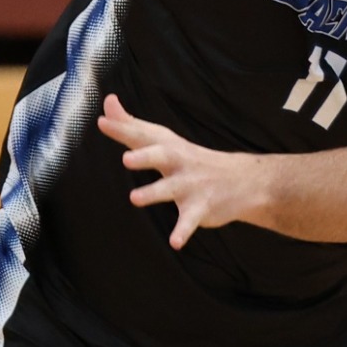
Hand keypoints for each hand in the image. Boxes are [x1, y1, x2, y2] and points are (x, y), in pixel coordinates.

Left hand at [95, 94, 265, 249]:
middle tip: (126, 159)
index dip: (123, 128)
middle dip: (145, 156)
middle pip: (162, 155)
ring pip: (171, 189)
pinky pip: (189, 221)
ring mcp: (190, 185)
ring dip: (153, 193)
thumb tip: (107, 103)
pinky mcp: (200, 207)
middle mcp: (179, 163)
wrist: (244, 181)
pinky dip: (183, 232)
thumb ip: (133, 125)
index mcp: (168, 146)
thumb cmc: (192, 160)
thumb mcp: (164, 141)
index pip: (143, 135)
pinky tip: (175, 242)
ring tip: (134, 198)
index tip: (103, 121)